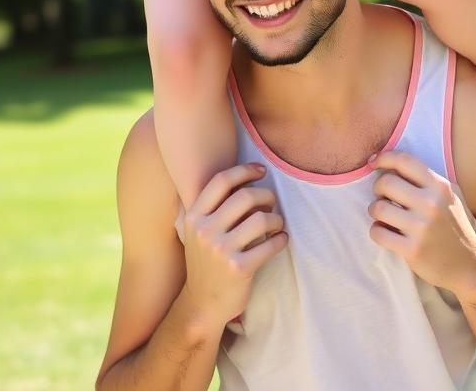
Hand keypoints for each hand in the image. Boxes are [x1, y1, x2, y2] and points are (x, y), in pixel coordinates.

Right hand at [180, 163, 287, 329]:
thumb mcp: (196, 232)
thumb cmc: (205, 262)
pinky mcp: (239, 269)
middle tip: (272, 201)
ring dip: (275, 218)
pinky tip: (281, 239)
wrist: (201, 304)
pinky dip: (280, 239)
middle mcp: (205, 231)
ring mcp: (222, 251)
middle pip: (245, 197)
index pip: (221, 181)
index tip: (261, 170)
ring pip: (260, 219)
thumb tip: (239, 175)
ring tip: (276, 223)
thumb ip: (209, 206)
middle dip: (265, 195)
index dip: (244, 170)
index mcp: (194, 217)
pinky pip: (270, 245)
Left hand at [367, 151, 475, 302]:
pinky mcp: (412, 250)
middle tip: (382, 197)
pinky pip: (378, 232)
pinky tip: (385, 232)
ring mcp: (421, 228)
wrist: (473, 268)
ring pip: (378, 208)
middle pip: (386, 182)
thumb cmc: (457, 228)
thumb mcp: (451, 197)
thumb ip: (427, 180)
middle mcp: (431, 204)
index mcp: (440, 187)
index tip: (373, 164)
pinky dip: (377, 231)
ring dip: (375, 211)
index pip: (404, 160)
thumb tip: (391, 165)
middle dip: (378, 189)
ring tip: (383, 216)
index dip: (383, 158)